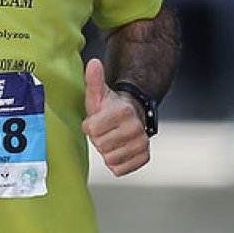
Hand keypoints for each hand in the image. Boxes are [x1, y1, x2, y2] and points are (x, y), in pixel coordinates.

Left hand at [81, 57, 150, 176]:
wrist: (133, 117)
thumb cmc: (111, 107)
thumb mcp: (98, 94)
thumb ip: (93, 79)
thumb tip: (93, 63)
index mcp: (123, 111)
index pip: (91, 130)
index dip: (89, 126)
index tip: (96, 121)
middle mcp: (136, 128)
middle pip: (100, 145)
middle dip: (98, 139)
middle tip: (105, 131)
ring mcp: (141, 143)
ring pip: (109, 159)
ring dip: (107, 151)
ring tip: (112, 139)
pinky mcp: (144, 157)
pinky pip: (119, 169)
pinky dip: (116, 163)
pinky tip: (119, 150)